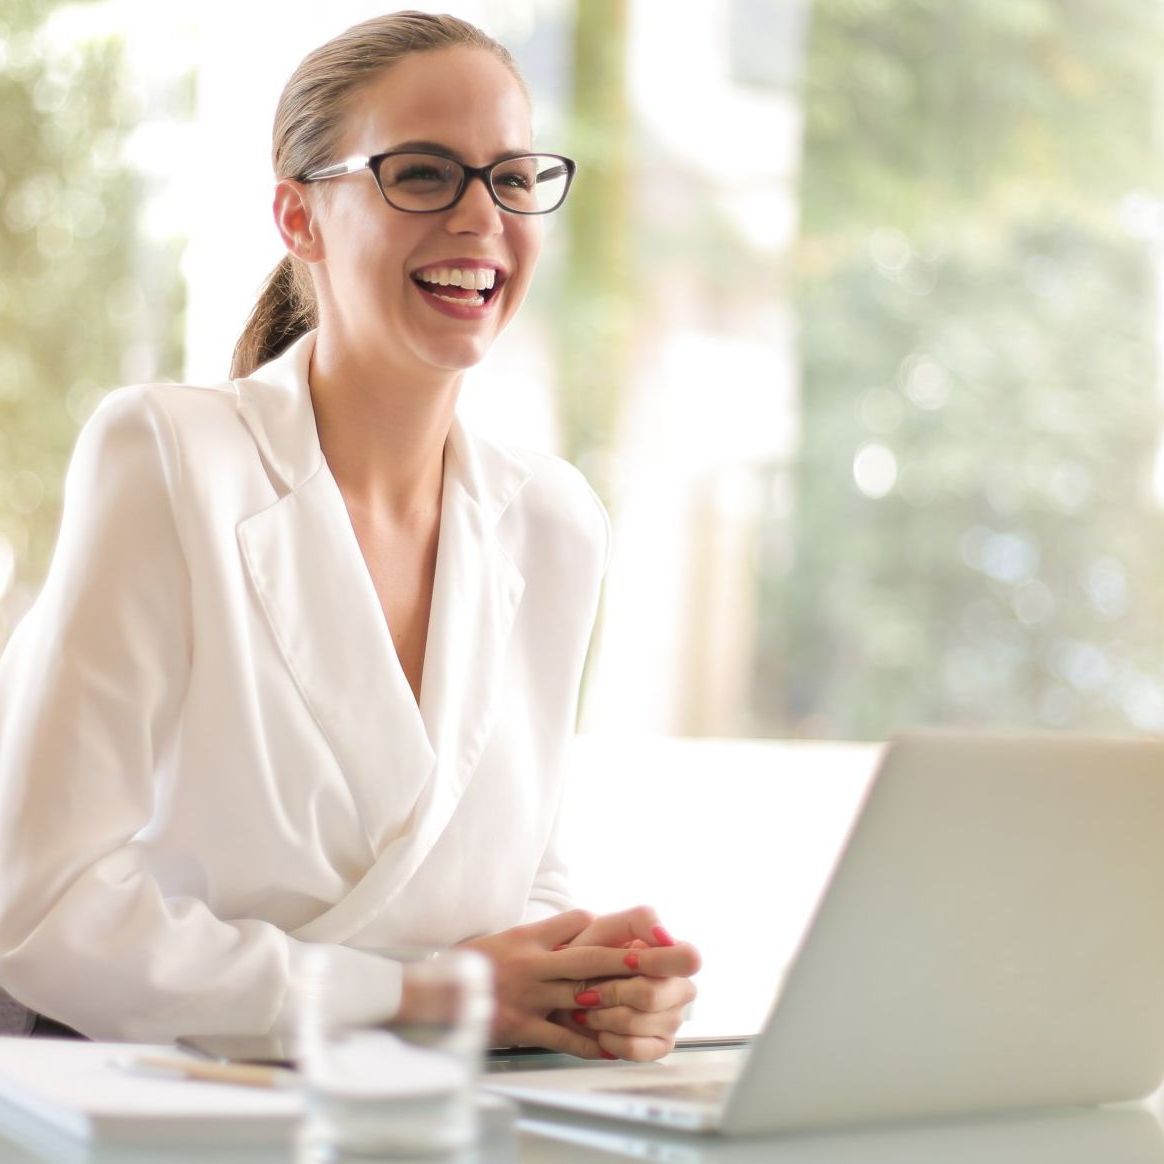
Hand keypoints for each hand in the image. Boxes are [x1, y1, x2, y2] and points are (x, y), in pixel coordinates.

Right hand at [461, 909, 676, 1057]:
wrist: (434, 994)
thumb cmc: (475, 965)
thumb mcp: (508, 938)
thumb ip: (543, 935)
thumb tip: (584, 924)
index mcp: (529, 938)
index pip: (576, 922)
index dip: (606, 926)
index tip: (637, 931)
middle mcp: (533, 963)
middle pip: (589, 958)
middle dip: (627, 959)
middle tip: (661, 958)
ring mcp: (529, 996)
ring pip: (581, 996)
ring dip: (616, 1000)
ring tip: (650, 1002)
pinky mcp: (522, 1027)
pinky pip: (563, 1036)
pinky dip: (589, 1042)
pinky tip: (612, 1046)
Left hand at [555, 905, 700, 1061]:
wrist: (566, 989)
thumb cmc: (588, 952)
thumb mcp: (606, 927)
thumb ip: (639, 921)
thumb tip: (665, 937)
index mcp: (674, 954)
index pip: (689, 959)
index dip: (656, 962)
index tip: (626, 960)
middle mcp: (681, 988)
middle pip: (654, 996)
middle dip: (613, 993)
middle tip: (587, 991)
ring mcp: (673, 1019)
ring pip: (641, 1024)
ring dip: (603, 1017)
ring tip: (585, 1009)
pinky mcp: (660, 1045)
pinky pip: (637, 1049)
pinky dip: (610, 1040)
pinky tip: (599, 1029)